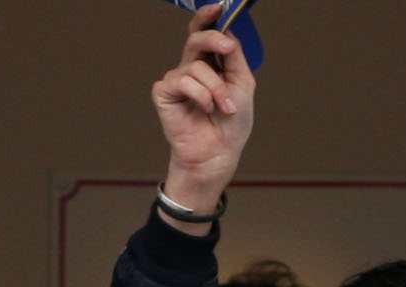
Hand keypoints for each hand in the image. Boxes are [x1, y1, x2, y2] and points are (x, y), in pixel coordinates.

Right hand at [151, 7, 254, 218]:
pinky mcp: (164, 94)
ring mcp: (176, 80)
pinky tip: (205, 110)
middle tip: (227, 49)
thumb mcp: (242, 83)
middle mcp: (191, 68)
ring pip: (196, 67)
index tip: (217, 7)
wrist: (218, 153)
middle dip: (213, 39)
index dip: (207, 18)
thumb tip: (227, 32)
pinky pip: (183, 81)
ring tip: (224, 108)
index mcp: (210, 64)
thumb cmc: (231, 123)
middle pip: (196, 39)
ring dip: (216, 88)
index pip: (204, 34)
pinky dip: (200, 96)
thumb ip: (234, 56)